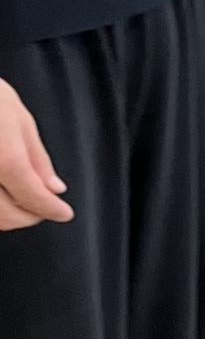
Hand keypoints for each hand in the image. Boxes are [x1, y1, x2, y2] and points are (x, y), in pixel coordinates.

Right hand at [0, 78, 72, 231]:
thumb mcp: (19, 120)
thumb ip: (37, 159)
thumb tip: (54, 189)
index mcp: (4, 158)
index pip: (33, 197)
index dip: (52, 209)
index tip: (64, 213)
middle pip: (7, 216)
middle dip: (31, 217)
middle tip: (46, 208)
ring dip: (8, 218)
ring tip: (24, 203)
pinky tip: (2, 197)